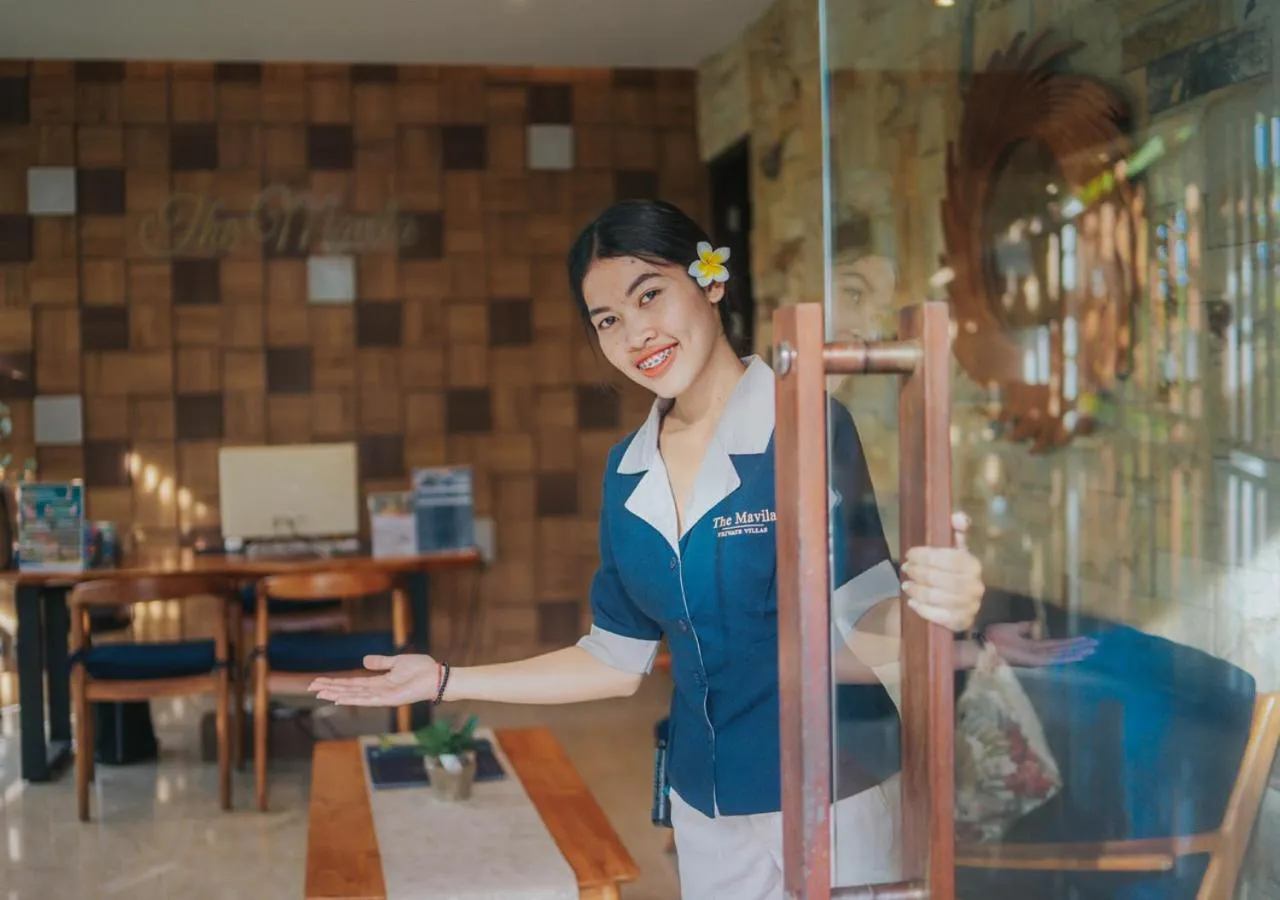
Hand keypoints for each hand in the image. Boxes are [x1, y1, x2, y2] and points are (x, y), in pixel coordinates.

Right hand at [308, 653, 440, 706]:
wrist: (436, 676)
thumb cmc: (420, 669)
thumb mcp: (396, 662)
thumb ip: (380, 662)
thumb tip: (363, 661)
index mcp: (379, 682)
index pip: (352, 683)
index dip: (336, 683)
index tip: (319, 682)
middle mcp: (377, 691)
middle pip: (348, 690)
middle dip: (330, 689)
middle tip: (311, 689)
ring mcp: (381, 697)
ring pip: (353, 695)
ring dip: (336, 694)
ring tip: (319, 693)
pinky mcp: (388, 699)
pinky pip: (366, 699)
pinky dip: (351, 698)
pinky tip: (338, 698)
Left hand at [901, 511, 983, 632]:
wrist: (959, 602)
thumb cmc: (952, 570)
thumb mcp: (955, 549)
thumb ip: (956, 531)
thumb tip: (957, 517)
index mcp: (973, 565)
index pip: (948, 558)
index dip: (925, 555)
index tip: (909, 553)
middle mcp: (975, 586)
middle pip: (939, 578)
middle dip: (918, 572)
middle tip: (905, 568)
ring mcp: (970, 606)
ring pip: (936, 597)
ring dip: (917, 590)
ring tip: (906, 584)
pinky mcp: (962, 622)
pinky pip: (939, 617)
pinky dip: (923, 609)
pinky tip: (913, 603)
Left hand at [984, 622, 1097, 666]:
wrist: (984, 645)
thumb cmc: (995, 637)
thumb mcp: (1013, 628)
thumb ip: (1025, 627)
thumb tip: (1035, 623)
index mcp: (1034, 645)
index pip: (1057, 644)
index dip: (1071, 641)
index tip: (1084, 638)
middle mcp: (1039, 653)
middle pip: (1064, 650)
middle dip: (1079, 647)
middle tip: (1095, 645)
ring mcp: (1038, 658)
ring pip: (1062, 654)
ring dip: (1077, 652)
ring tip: (1091, 650)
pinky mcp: (1035, 660)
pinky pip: (1054, 659)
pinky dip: (1066, 657)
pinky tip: (1078, 655)